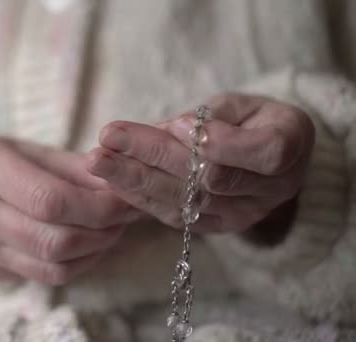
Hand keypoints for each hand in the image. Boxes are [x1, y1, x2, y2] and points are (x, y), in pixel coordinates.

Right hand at [0, 137, 137, 284]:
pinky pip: (45, 277)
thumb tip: (120, 182)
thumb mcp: (28, 149)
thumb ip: (73, 166)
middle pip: (52, 239)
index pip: (48, 199)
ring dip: (95, 250)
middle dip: (102, 230)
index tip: (126, 198)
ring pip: (51, 266)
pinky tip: (91, 244)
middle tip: (126, 214)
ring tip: (113, 227)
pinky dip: (79, 264)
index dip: (96, 205)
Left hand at [87, 93, 314, 232]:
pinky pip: (174, 216)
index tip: (174, 123)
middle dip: (152, 157)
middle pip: (208, 179)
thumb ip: (213, 117)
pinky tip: (112, 180)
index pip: (259, 152)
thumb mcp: (242, 104)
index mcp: (286, 148)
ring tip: (98, 160)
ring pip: (186, 201)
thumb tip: (173, 130)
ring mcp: (240, 215)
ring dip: (136, 180)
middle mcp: (268, 192)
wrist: (266, 157)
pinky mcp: (213, 227)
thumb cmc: (253, 120)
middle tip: (107, 139)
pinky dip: (140, 197)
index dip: (218, 142)